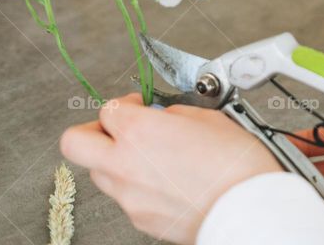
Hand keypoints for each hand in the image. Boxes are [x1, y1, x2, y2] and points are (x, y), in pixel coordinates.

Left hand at [60, 94, 280, 243]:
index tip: (138, 106)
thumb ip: (175, 114)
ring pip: (99, 172)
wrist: (248, 209)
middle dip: (92, 131)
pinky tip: (168, 182)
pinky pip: (125, 197)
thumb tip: (165, 117)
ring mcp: (128, 196)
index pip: (107, 109)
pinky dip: (138, 186)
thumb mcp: (210, 118)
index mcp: (140, 131)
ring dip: (116, 160)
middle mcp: (124, 164)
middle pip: (75, 142)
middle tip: (116, 129)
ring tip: (150, 157)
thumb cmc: (236, 165)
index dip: (124, 104)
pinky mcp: (140, 219)